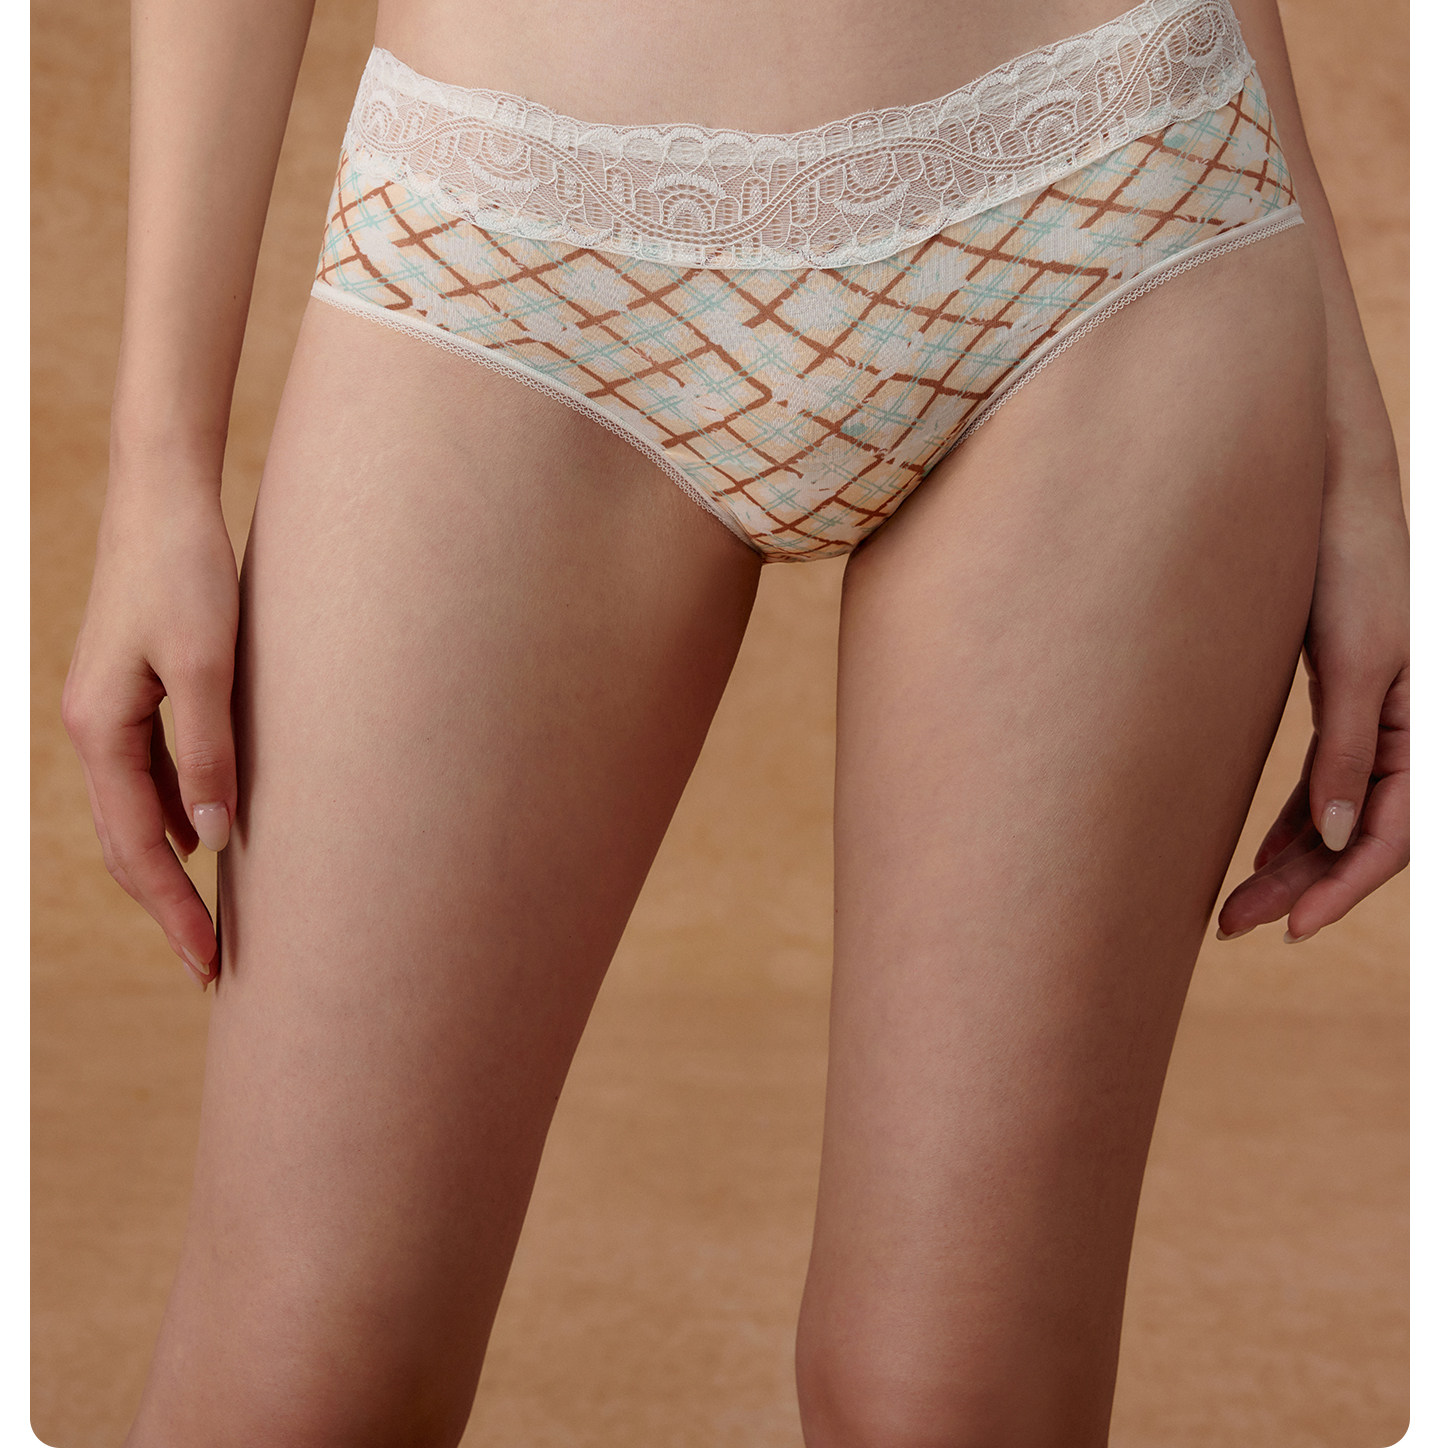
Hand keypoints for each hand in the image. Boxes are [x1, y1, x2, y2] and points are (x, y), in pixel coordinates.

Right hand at [61, 462, 239, 988]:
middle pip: (127, 842)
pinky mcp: (135, 693)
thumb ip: (210, 750)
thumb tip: (218, 836)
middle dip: (167, 905)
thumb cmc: (185, 570)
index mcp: (99, 729)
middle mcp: (93, 728)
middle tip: (212, 963)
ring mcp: (110, 712)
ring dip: (171, 869)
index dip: (173, 909)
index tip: (209, 962)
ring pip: (136, 814)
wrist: (164, 496)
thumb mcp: (206, 663)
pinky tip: (210, 835)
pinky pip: (150, 777)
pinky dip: (177, 818)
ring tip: (211, 915)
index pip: (138, 846)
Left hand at [1216, 478, 1408, 943]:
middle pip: (1360, 834)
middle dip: (1302, 886)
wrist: (1329, 496)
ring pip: (1338, 813)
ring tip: (1236, 906)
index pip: (1393, 834)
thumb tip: (1333, 836)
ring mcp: (1379, 721)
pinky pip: (1326, 781)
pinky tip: (1259, 853)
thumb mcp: (1354, 661)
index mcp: (1426, 727)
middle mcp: (1409, 732)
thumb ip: (1346, 750)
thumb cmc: (1354, 565)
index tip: (1292, 927)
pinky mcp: (1347, 705)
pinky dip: (1294, 821)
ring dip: (1292, 862)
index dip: (1344, 887)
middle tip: (1237, 925)